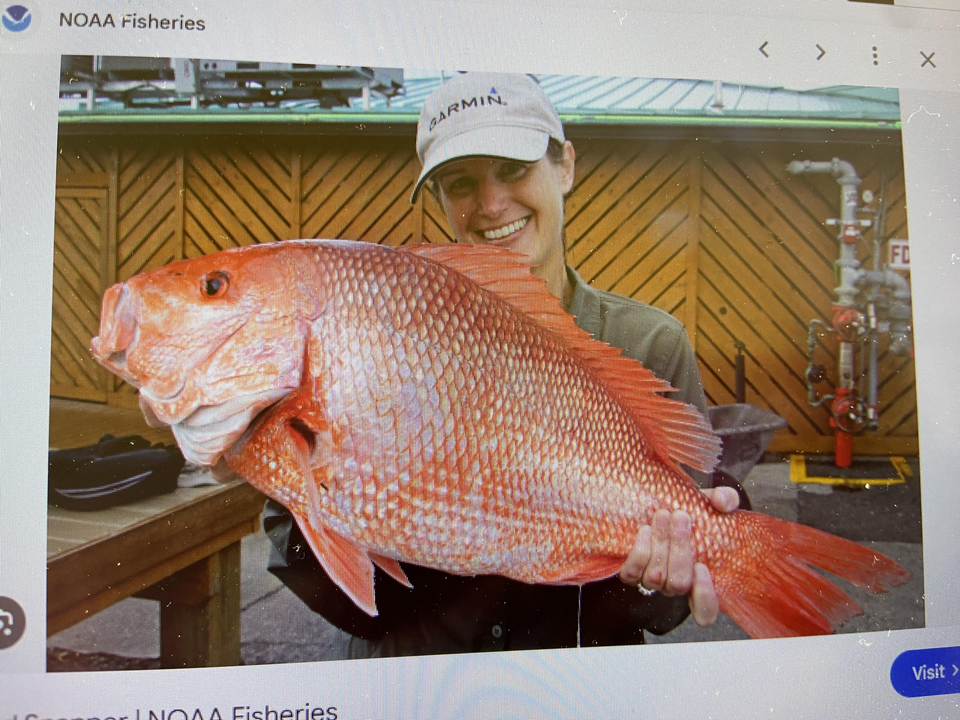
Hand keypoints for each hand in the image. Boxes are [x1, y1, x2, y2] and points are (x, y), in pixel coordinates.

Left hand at [619, 486, 739, 626]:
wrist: (660, 507)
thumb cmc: (692, 510)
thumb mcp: (713, 502)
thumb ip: (724, 499)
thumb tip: (723, 502)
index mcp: (702, 578)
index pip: (705, 612)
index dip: (705, 597)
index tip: (703, 567)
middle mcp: (676, 584)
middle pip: (678, 584)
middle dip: (680, 550)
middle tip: (680, 516)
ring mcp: (653, 580)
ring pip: (655, 578)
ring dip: (660, 544)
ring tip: (662, 515)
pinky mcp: (632, 572)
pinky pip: (631, 574)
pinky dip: (638, 552)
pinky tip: (644, 530)